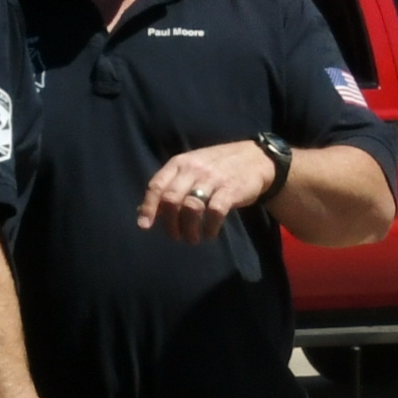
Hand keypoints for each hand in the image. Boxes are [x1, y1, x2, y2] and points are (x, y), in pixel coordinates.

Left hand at [137, 140, 279, 244]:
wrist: (256, 158)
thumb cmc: (217, 167)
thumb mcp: (191, 169)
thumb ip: (169, 187)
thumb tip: (142, 213)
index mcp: (179, 163)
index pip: (156, 185)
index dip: (148, 207)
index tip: (145, 226)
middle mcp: (193, 169)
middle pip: (171, 199)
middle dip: (170, 224)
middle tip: (176, 236)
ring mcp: (212, 179)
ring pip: (190, 208)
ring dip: (189, 229)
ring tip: (192, 238)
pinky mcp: (231, 190)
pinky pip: (214, 213)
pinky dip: (210, 228)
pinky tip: (210, 234)